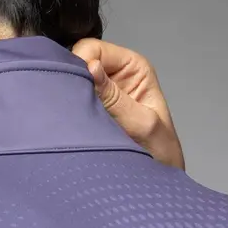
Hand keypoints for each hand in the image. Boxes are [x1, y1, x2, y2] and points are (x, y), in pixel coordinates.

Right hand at [72, 38, 184, 169]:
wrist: (156, 179)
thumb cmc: (159, 151)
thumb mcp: (140, 124)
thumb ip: (115, 98)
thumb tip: (91, 68)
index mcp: (134, 67)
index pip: (96, 48)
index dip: (81, 61)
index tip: (76, 84)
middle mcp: (116, 74)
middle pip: (80, 60)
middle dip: (73, 77)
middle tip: (71, 101)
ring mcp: (102, 91)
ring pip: (73, 80)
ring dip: (70, 94)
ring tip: (71, 112)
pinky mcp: (91, 108)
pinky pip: (71, 99)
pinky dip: (68, 107)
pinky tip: (70, 118)